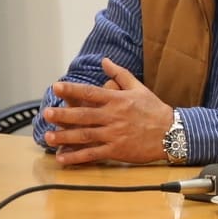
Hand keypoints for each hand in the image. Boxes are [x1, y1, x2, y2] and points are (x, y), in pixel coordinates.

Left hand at [40, 59, 174, 166]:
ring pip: (85, 135)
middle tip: (46, 114)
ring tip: (48, 137)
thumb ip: (120, 74)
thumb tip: (104, 60)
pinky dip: (77, 157)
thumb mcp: (138, 88)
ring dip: (65, 137)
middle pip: (84, 115)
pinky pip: (93, 154)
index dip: (72, 90)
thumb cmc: (154, 109)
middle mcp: (113, 117)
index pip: (90, 93)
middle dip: (63, 115)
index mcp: (117, 100)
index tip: (56, 87)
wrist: (171, 133)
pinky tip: (63, 158)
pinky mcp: (116, 150)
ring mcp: (114, 135)